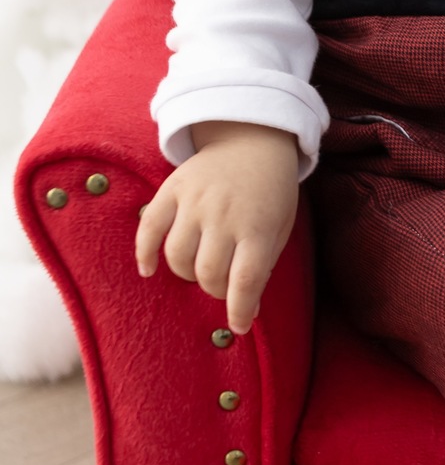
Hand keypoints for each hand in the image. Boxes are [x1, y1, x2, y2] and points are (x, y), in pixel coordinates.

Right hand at [136, 121, 299, 334]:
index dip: (239, 310)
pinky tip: (148, 270)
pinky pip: (148, 228)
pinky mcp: (172, 188)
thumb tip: (244, 310)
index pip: (244, 280)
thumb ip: (262, 265)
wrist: (253, 138)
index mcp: (258, 226)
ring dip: (187, 274)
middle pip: (208, 273)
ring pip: (177, 257)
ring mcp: (196, 200)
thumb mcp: (279, 226)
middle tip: (223, 283)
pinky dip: (144, 254)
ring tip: (199, 268)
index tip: (239, 326)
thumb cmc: (270, 192)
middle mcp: (225, 214)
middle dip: (215, 289)